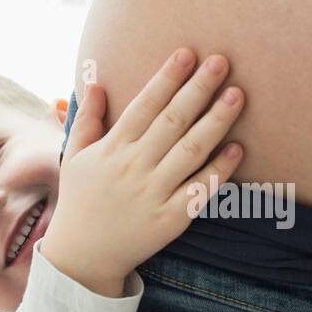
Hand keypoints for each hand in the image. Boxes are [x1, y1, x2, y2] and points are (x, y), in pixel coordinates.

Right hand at [42, 49, 244, 293]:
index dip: (167, 78)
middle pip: (172, 121)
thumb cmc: (81, 201)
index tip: (188, 53)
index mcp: (112, 148)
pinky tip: (237, 149)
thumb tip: (96, 83)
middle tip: (222, 62)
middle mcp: (134, 167)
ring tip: (237, 95)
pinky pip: (199, 190)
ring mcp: (154, 193)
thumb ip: (88, 120)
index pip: (144, 105)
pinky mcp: (170, 219)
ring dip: (216, 122)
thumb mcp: (74, 157)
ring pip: (191, 151)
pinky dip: (219, 170)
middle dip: (198, 89)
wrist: (82, 258)